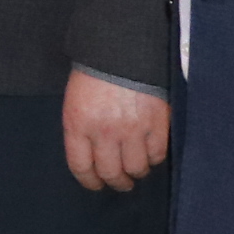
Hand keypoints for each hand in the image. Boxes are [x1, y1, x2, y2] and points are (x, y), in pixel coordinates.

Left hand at [62, 68, 171, 191]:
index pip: (81, 167)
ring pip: (137, 168)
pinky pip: (157, 154)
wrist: (123, 48)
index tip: (96, 185)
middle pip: (111, 172)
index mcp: (78, 124)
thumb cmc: (95, 74)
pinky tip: (150, 153)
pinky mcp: (157, 123)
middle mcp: (104, 131)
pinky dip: (154, 158)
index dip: (89, 181)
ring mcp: (133, 128)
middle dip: (116, 182)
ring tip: (136, 169)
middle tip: (120, 183)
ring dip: (136, 173)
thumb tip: (93, 159)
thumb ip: (81, 131)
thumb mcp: (75, 102)